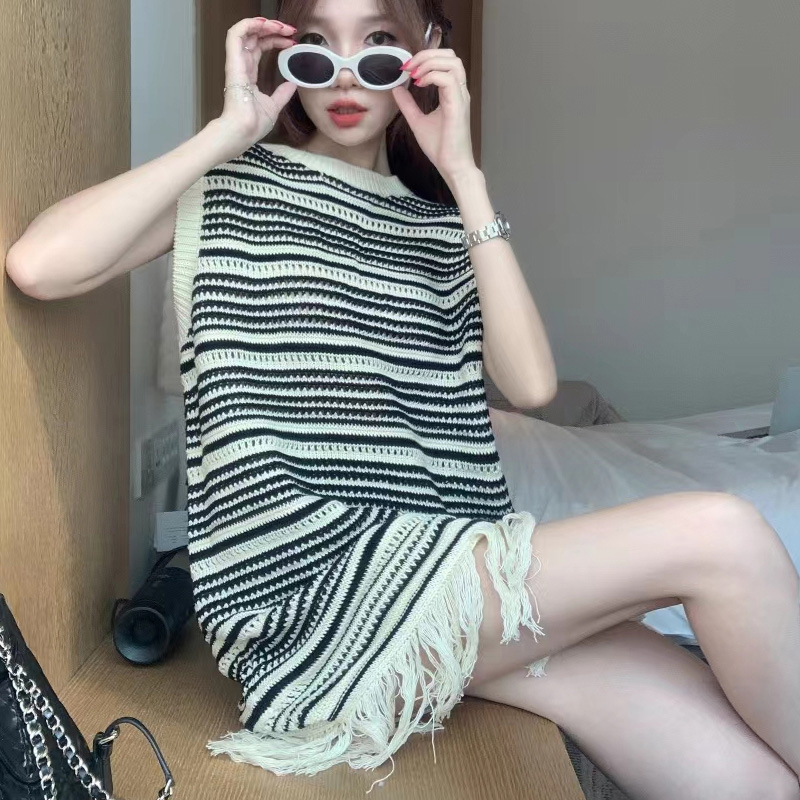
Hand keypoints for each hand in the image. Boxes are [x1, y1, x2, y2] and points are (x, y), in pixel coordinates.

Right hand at [217, 17, 298, 152]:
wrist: (244, 131)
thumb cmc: (253, 124)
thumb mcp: (274, 106)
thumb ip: (282, 93)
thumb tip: (292, 84)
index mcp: (249, 74)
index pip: (261, 48)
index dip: (276, 40)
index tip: (293, 42)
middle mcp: (242, 66)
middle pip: (255, 37)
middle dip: (273, 29)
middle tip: (291, 30)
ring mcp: (237, 63)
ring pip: (245, 31)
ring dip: (263, 24)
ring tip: (281, 26)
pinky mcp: (233, 62)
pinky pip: (235, 34)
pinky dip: (249, 24)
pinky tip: (265, 24)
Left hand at [391, 49, 477, 183]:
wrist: (451, 166)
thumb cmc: (440, 147)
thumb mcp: (417, 121)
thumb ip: (408, 104)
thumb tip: (396, 88)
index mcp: (452, 93)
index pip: (445, 61)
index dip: (425, 57)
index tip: (406, 69)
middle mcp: (459, 91)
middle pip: (451, 55)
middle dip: (428, 54)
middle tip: (409, 67)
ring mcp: (461, 97)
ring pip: (452, 62)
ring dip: (430, 63)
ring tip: (414, 75)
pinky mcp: (458, 106)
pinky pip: (448, 79)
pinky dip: (432, 76)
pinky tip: (419, 84)